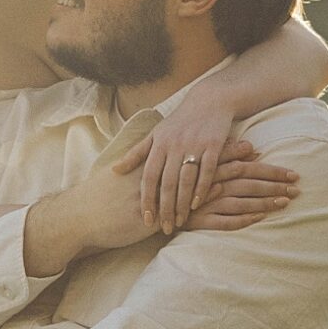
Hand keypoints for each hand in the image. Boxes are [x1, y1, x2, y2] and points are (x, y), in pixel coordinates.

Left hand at [114, 136, 299, 235]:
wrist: (209, 100)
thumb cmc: (180, 121)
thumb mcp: (156, 134)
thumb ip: (136, 153)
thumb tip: (114, 170)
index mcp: (158, 144)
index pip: (148, 177)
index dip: (146, 199)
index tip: (145, 219)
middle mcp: (174, 145)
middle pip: (167, 183)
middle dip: (165, 208)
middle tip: (164, 228)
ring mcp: (194, 145)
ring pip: (186, 180)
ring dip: (182, 203)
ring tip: (180, 221)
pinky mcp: (213, 145)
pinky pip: (207, 171)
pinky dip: (202, 189)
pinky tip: (197, 204)